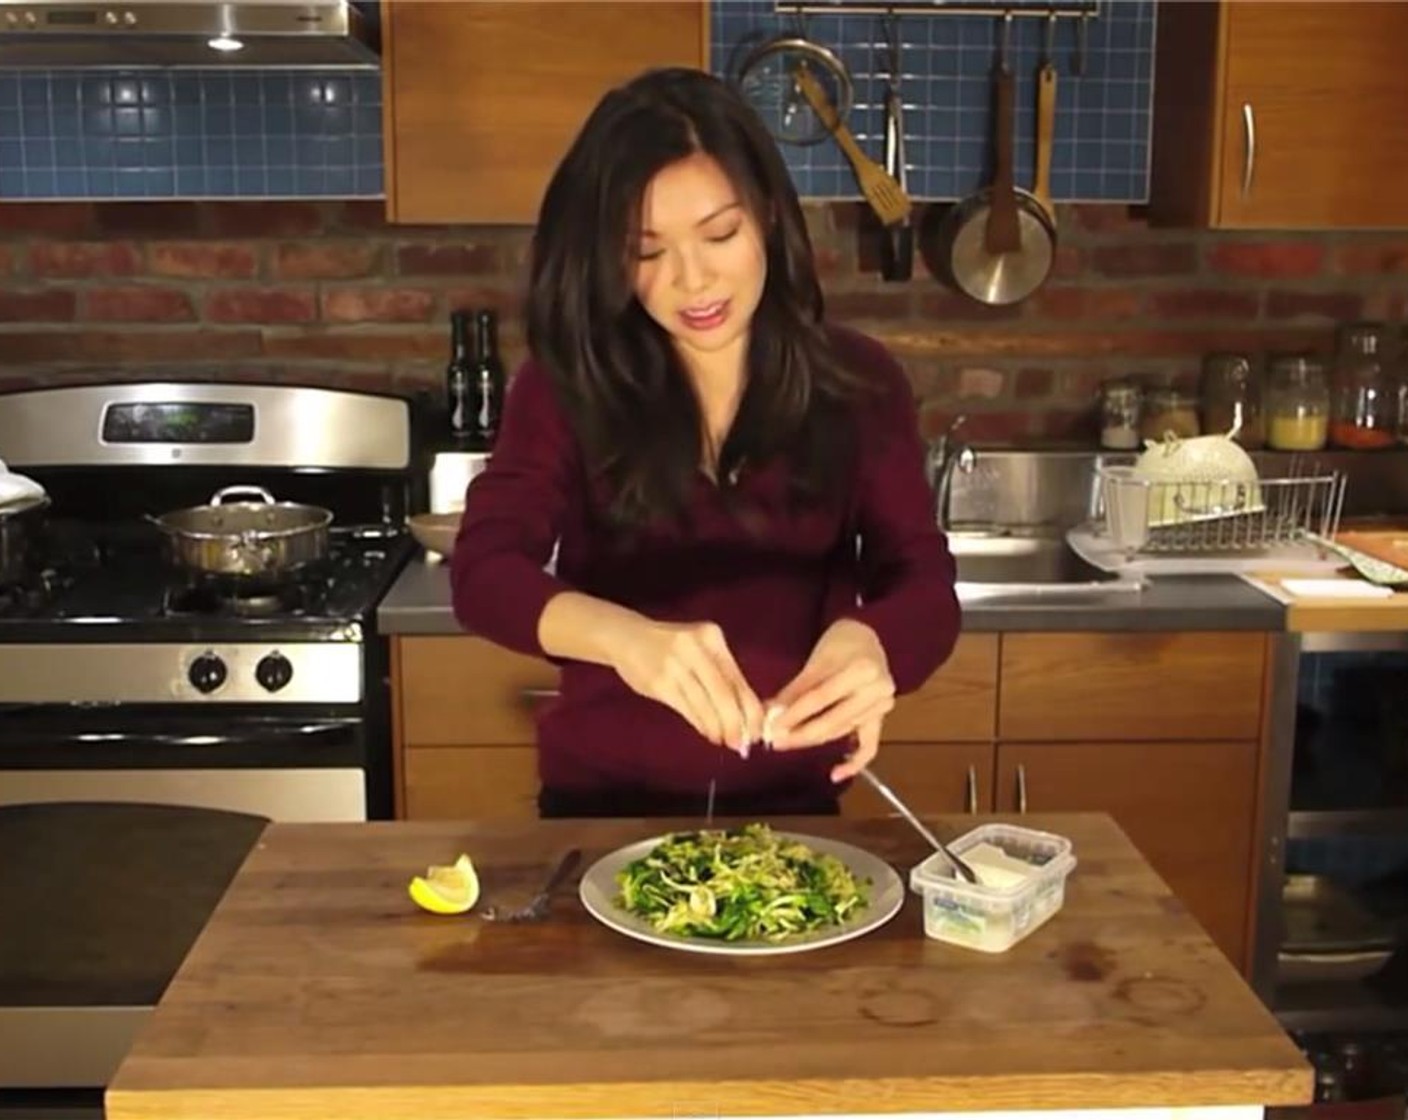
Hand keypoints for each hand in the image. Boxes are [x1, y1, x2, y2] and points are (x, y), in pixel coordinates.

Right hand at [608, 617, 763, 753]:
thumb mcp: (699, 648)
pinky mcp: (659, 683)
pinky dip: (700, 724)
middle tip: (742, 744)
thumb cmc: (670, 647)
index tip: (759, 731)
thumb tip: (746, 714)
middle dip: (736, 724)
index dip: (751, 710)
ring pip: (705, 705)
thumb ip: (721, 674)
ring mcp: (675, 665)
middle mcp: (696, 648)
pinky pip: (687, 710)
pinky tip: (706, 732)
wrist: (627, 638)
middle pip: (724, 695)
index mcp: (712, 637)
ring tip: (723, 740)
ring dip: (717, 728)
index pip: (738, 680)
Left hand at [766, 619, 894, 782]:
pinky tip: (836, 774)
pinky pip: (870, 746)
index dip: (794, 714)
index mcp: (862, 670)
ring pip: (842, 730)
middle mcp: (877, 690)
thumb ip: (796, 688)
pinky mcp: (882, 719)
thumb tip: (772, 714)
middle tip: (775, 741)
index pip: (820, 698)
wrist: (868, 638)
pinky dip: (854, 762)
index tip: (771, 726)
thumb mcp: (818, 659)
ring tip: (788, 744)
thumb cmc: (840, 645)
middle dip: (800, 732)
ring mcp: (882, 707)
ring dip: (814, 739)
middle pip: (832, 719)